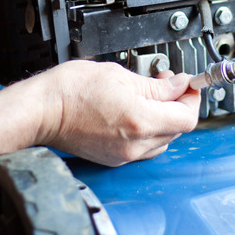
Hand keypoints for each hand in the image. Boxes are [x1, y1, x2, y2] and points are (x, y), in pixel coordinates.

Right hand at [30, 60, 198, 166]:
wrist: (42, 111)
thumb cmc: (71, 91)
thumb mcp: (120, 75)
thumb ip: (156, 85)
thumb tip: (178, 84)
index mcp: (141, 121)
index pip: (188, 117)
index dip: (192, 98)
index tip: (188, 84)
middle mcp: (136, 144)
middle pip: (178, 129)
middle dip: (178, 104)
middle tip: (168, 83)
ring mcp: (124, 155)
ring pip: (163, 140)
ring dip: (165, 118)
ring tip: (151, 97)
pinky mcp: (114, 159)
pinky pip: (145, 147)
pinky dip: (148, 130)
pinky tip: (137, 112)